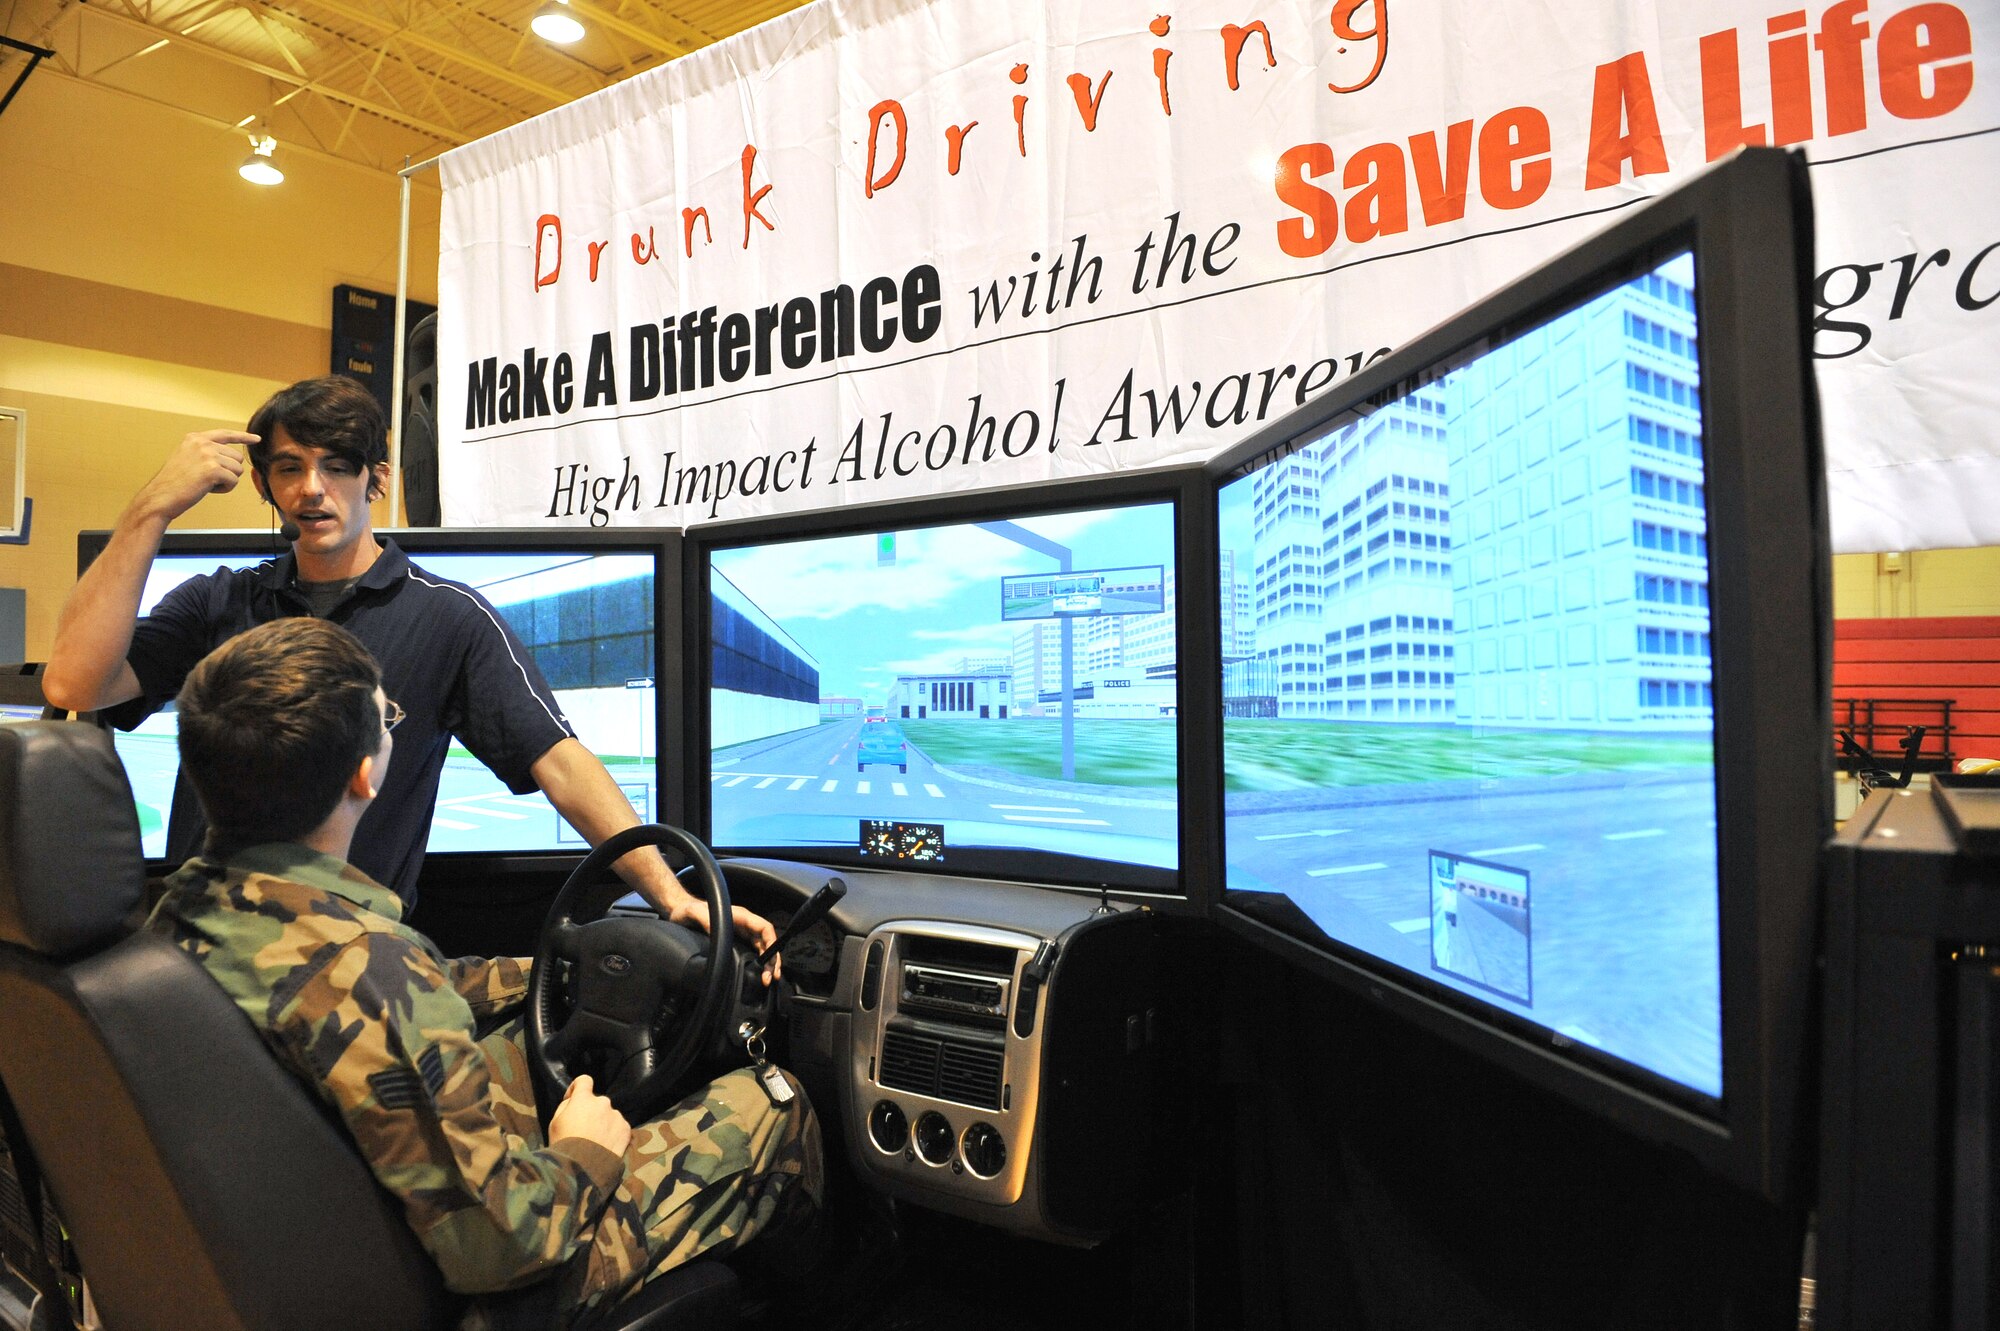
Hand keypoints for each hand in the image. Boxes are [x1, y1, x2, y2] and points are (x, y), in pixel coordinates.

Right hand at [132, 429, 257, 522]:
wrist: (161, 497)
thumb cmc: (174, 483)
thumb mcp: (187, 458)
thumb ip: (205, 452)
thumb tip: (230, 457)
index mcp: (194, 438)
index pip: (225, 434)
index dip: (243, 437)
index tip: (257, 438)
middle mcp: (202, 443)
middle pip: (237, 457)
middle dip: (228, 471)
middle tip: (205, 479)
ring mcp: (207, 454)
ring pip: (237, 469)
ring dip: (226, 481)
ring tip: (204, 484)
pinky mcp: (213, 469)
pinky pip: (233, 481)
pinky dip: (224, 489)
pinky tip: (207, 489)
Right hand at [549, 1073, 631, 1158]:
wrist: (583, 1168)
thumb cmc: (564, 1144)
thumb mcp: (555, 1122)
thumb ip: (566, 1106)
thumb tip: (573, 1101)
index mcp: (584, 1099)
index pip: (584, 1080)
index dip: (577, 1087)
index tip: (573, 1099)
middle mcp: (603, 1103)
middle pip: (597, 1102)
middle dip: (591, 1111)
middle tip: (584, 1130)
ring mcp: (616, 1115)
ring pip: (609, 1115)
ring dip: (603, 1123)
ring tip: (595, 1142)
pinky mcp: (626, 1129)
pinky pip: (619, 1127)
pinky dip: (613, 1133)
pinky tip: (605, 1146)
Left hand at [666, 894, 782, 983]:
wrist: (680, 911)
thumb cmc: (688, 909)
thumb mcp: (694, 913)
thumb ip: (706, 920)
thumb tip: (718, 934)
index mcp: (740, 916)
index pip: (764, 927)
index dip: (771, 942)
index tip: (772, 958)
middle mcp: (744, 924)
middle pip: (766, 941)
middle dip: (772, 958)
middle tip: (771, 977)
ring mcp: (740, 933)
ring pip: (761, 948)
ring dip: (767, 963)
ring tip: (768, 979)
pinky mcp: (734, 941)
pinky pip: (752, 952)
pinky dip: (758, 963)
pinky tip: (758, 973)